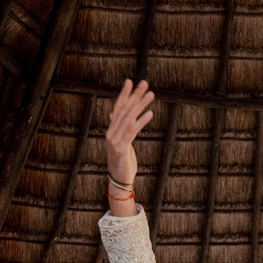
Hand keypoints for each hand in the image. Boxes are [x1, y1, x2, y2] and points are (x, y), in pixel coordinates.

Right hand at [103, 78, 153, 210]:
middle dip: (135, 95)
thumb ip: (118, 128)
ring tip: (151, 94)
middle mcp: (111, 133)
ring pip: (129, 118)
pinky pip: (132, 131)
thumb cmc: (122, 162)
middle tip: (145, 83)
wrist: (119, 181)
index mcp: (111, 130)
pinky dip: (141, 121)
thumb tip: (113, 113)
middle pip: (124, 110)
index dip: (124, 94)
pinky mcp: (121, 148)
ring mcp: (114, 140)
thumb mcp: (120, 143)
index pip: (117, 107)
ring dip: (141, 104)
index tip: (130, 81)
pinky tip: (150, 113)